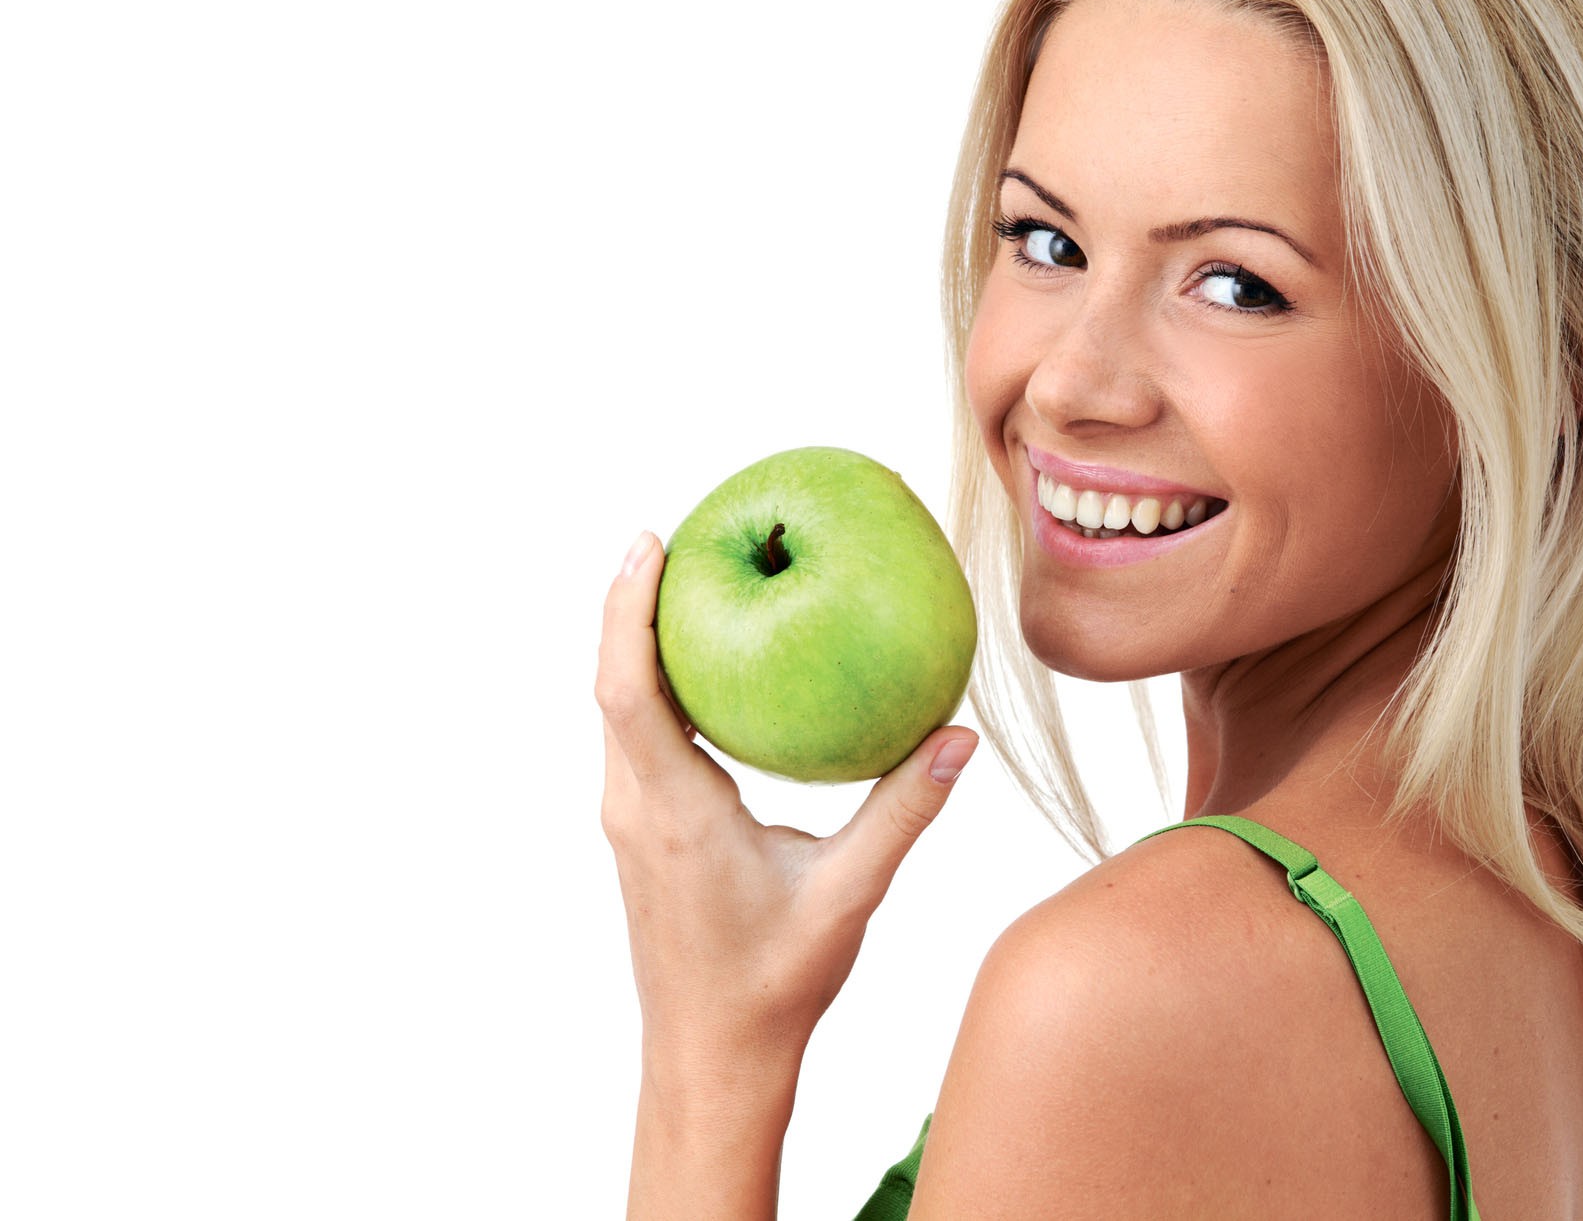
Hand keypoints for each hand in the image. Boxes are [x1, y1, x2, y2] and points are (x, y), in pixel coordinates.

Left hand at [596, 529, 978, 1079]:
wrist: (710, 1058)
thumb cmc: (773, 985)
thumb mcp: (847, 895)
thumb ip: (903, 811)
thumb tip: (960, 738)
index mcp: (672, 811)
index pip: (628, 688)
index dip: (627, 609)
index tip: (648, 541)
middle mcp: (635, 806)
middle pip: (612, 682)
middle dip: (632, 604)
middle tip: (676, 536)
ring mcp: (631, 821)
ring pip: (621, 711)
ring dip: (641, 645)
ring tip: (691, 583)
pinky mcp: (642, 833)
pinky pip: (639, 738)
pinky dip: (660, 688)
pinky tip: (712, 671)